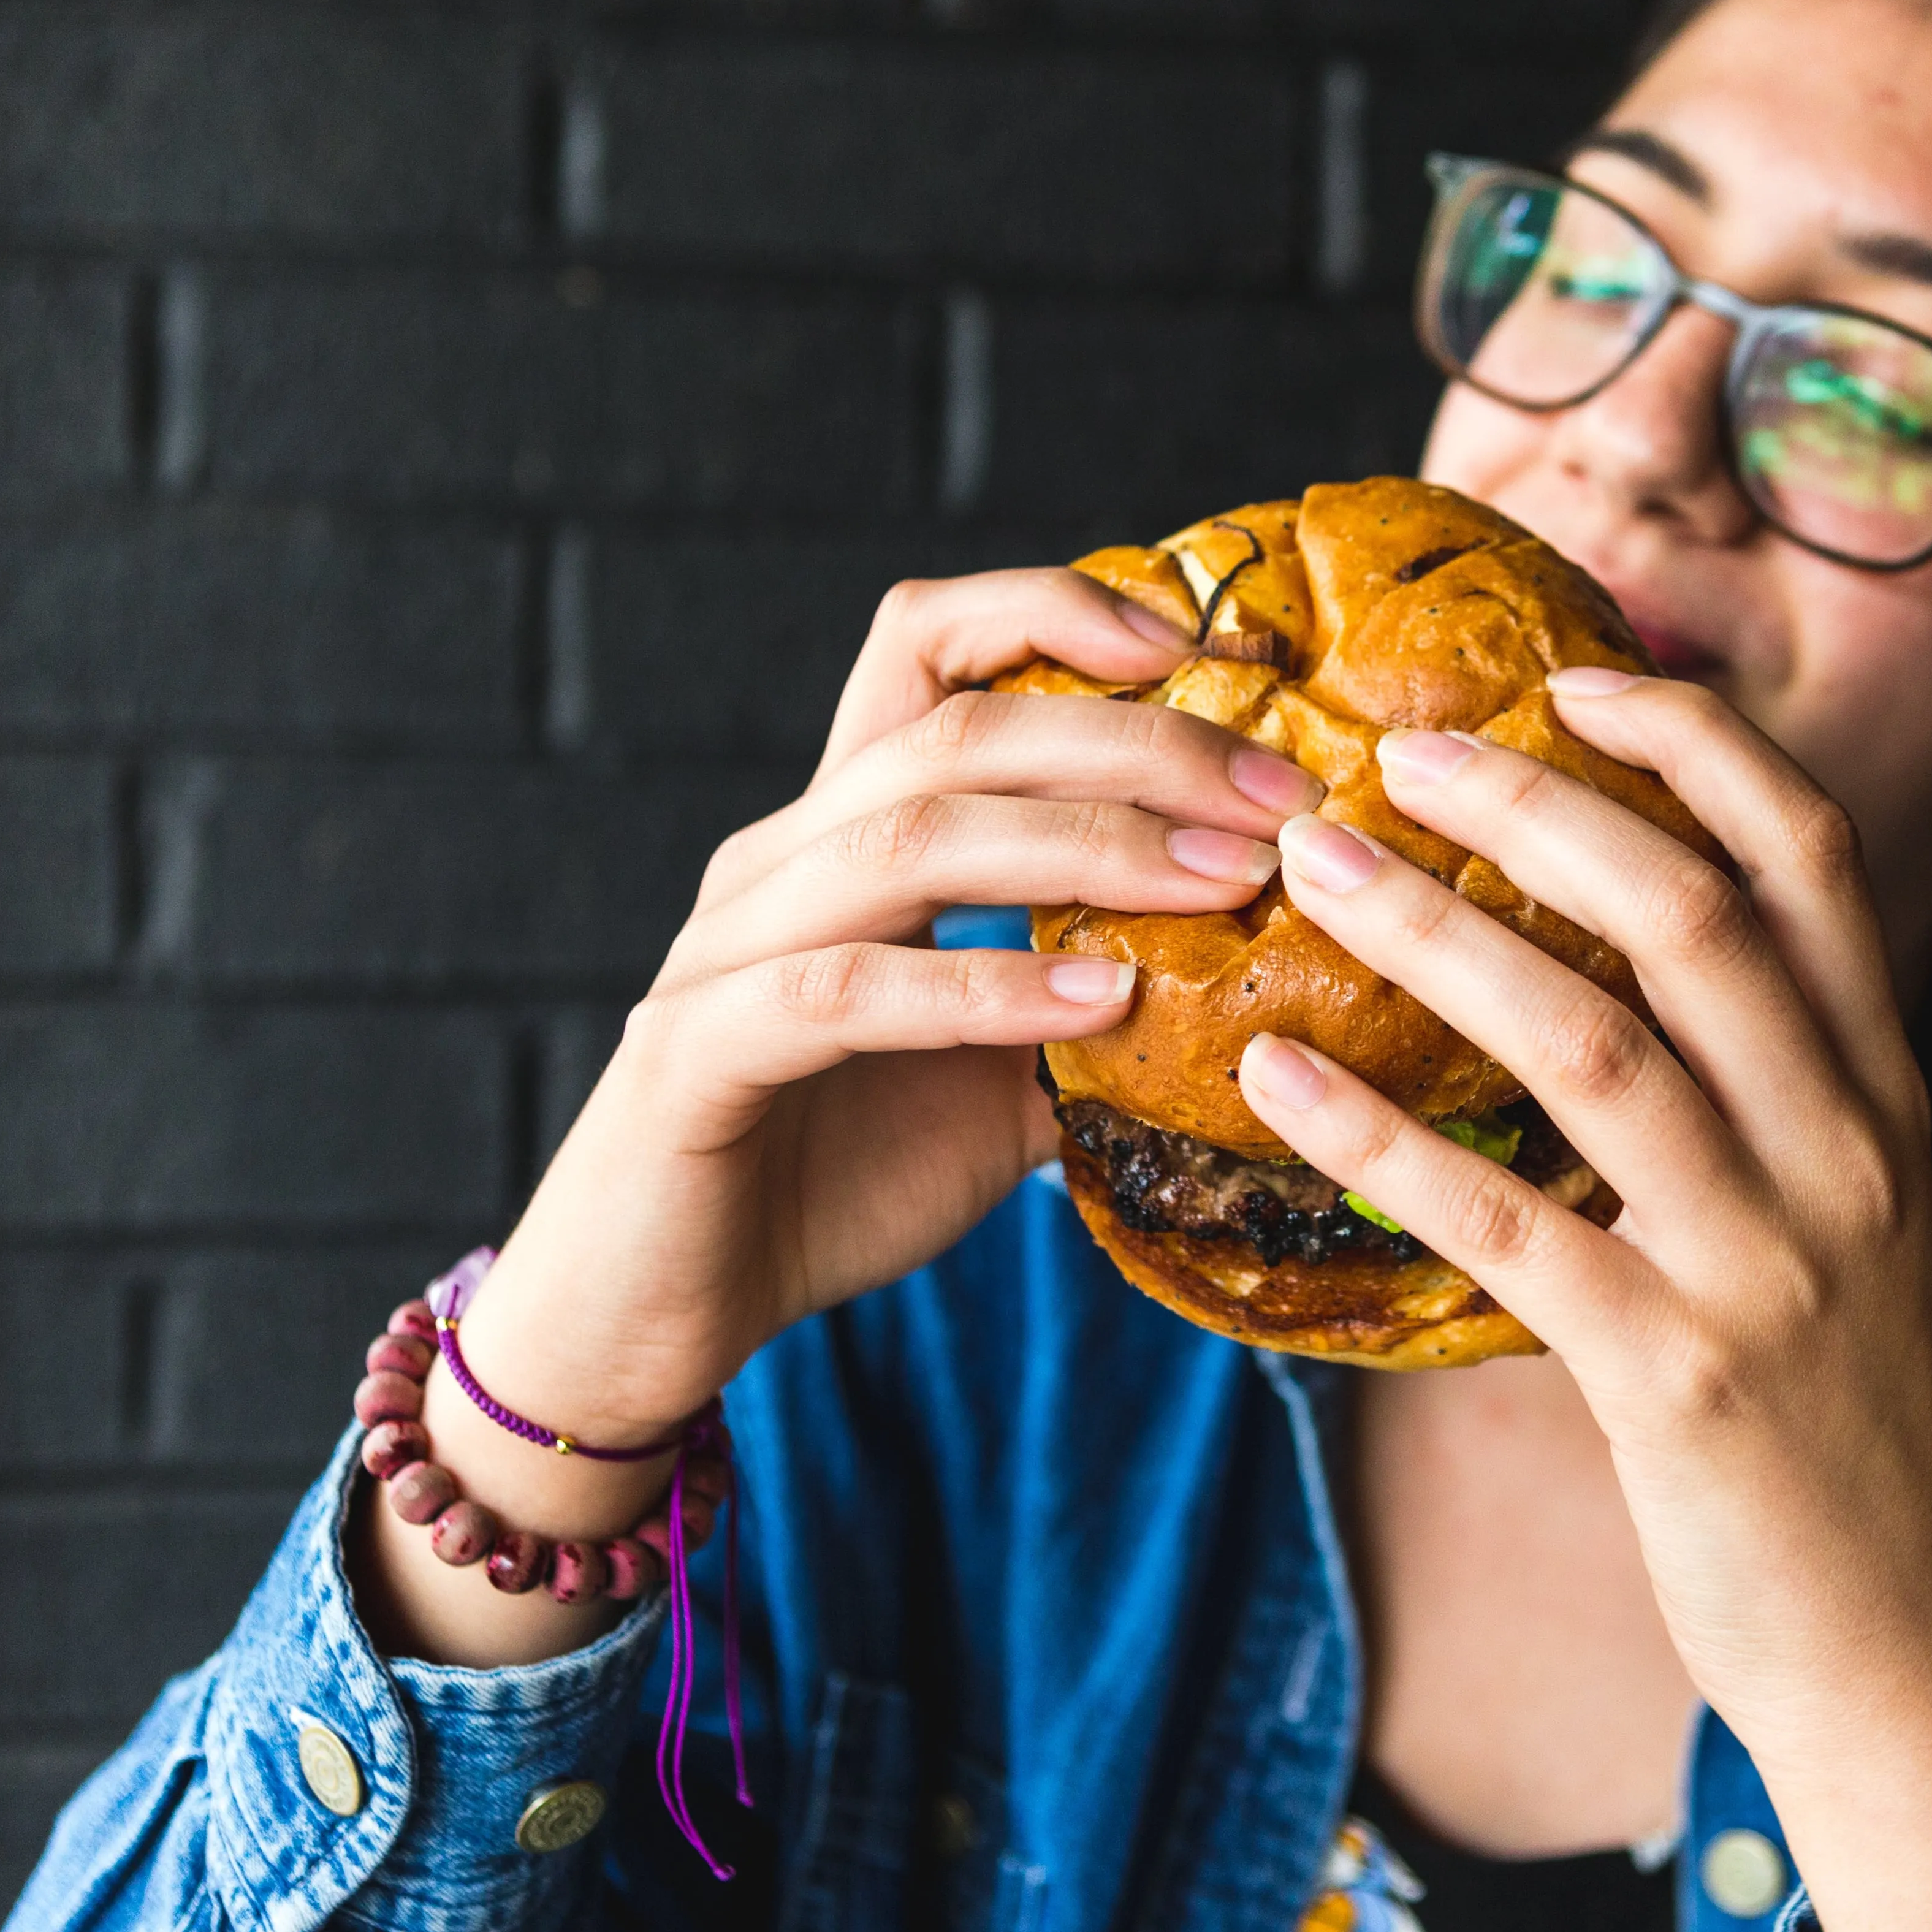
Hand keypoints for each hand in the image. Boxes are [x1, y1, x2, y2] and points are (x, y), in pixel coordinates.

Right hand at [357, 566, 1320, 1664]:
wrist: (653, 1319)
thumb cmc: (829, 1180)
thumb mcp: (1000, 1086)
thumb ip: (1096, 1019)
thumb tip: (1262, 992)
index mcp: (846, 834)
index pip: (930, 649)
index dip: (1057, 612)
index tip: (1204, 650)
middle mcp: (782, 861)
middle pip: (960, 728)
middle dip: (1136, 743)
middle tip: (1279, 797)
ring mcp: (729, 950)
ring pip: (908, 834)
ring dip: (1086, 846)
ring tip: (1221, 880)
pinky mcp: (697, 1055)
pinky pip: (846, 992)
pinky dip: (980, 989)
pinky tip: (1099, 1000)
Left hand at [1235, 670, 1931, 1931]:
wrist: (1914, 1637)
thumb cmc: (1848, 1415)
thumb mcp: (1846, 1216)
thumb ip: (1767, 1088)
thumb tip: (1617, 969)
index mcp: (1883, 1088)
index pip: (1810, 855)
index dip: (1691, 746)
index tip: (1571, 680)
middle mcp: (1846, 1145)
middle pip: (1695, 912)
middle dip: (1542, 804)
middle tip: (1397, 750)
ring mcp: (1772, 1259)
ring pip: (1598, 1044)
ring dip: (1443, 937)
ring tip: (1315, 867)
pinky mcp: (1683, 1379)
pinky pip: (1512, 1228)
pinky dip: (1388, 1138)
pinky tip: (1282, 1078)